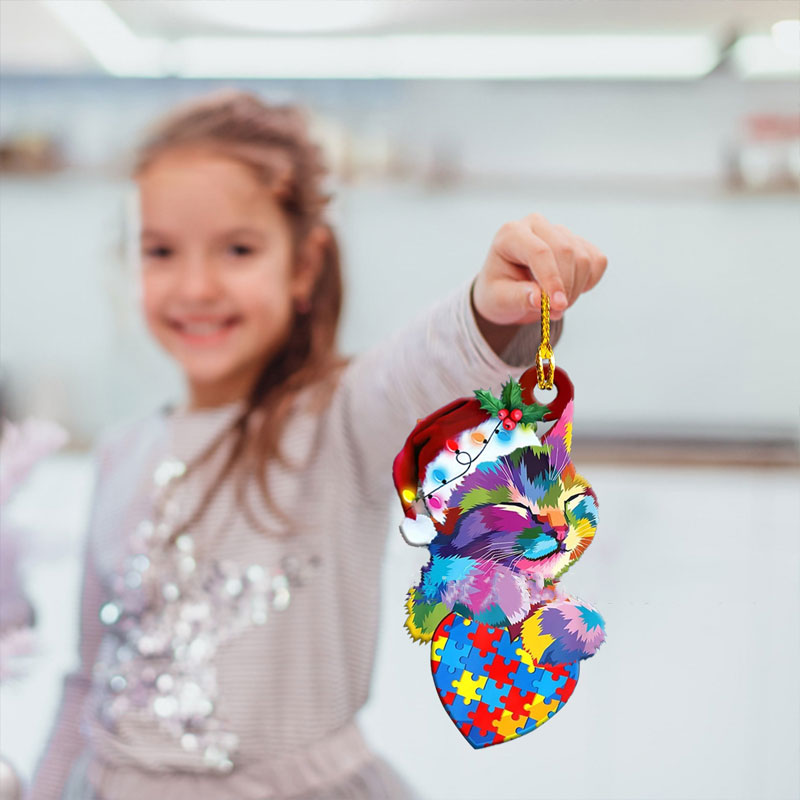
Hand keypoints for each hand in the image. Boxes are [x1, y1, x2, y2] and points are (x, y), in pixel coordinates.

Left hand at [472, 213, 607, 326]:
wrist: (508, 289)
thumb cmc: (500, 292)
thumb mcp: (500, 300)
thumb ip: (518, 298)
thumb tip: (540, 299)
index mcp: (511, 234)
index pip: (539, 251)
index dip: (552, 279)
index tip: (558, 306)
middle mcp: (536, 225)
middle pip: (566, 251)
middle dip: (565, 287)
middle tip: (553, 312)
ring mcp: (560, 231)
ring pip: (584, 258)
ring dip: (575, 290)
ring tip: (555, 305)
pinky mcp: (579, 242)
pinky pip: (597, 261)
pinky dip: (588, 282)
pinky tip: (569, 290)